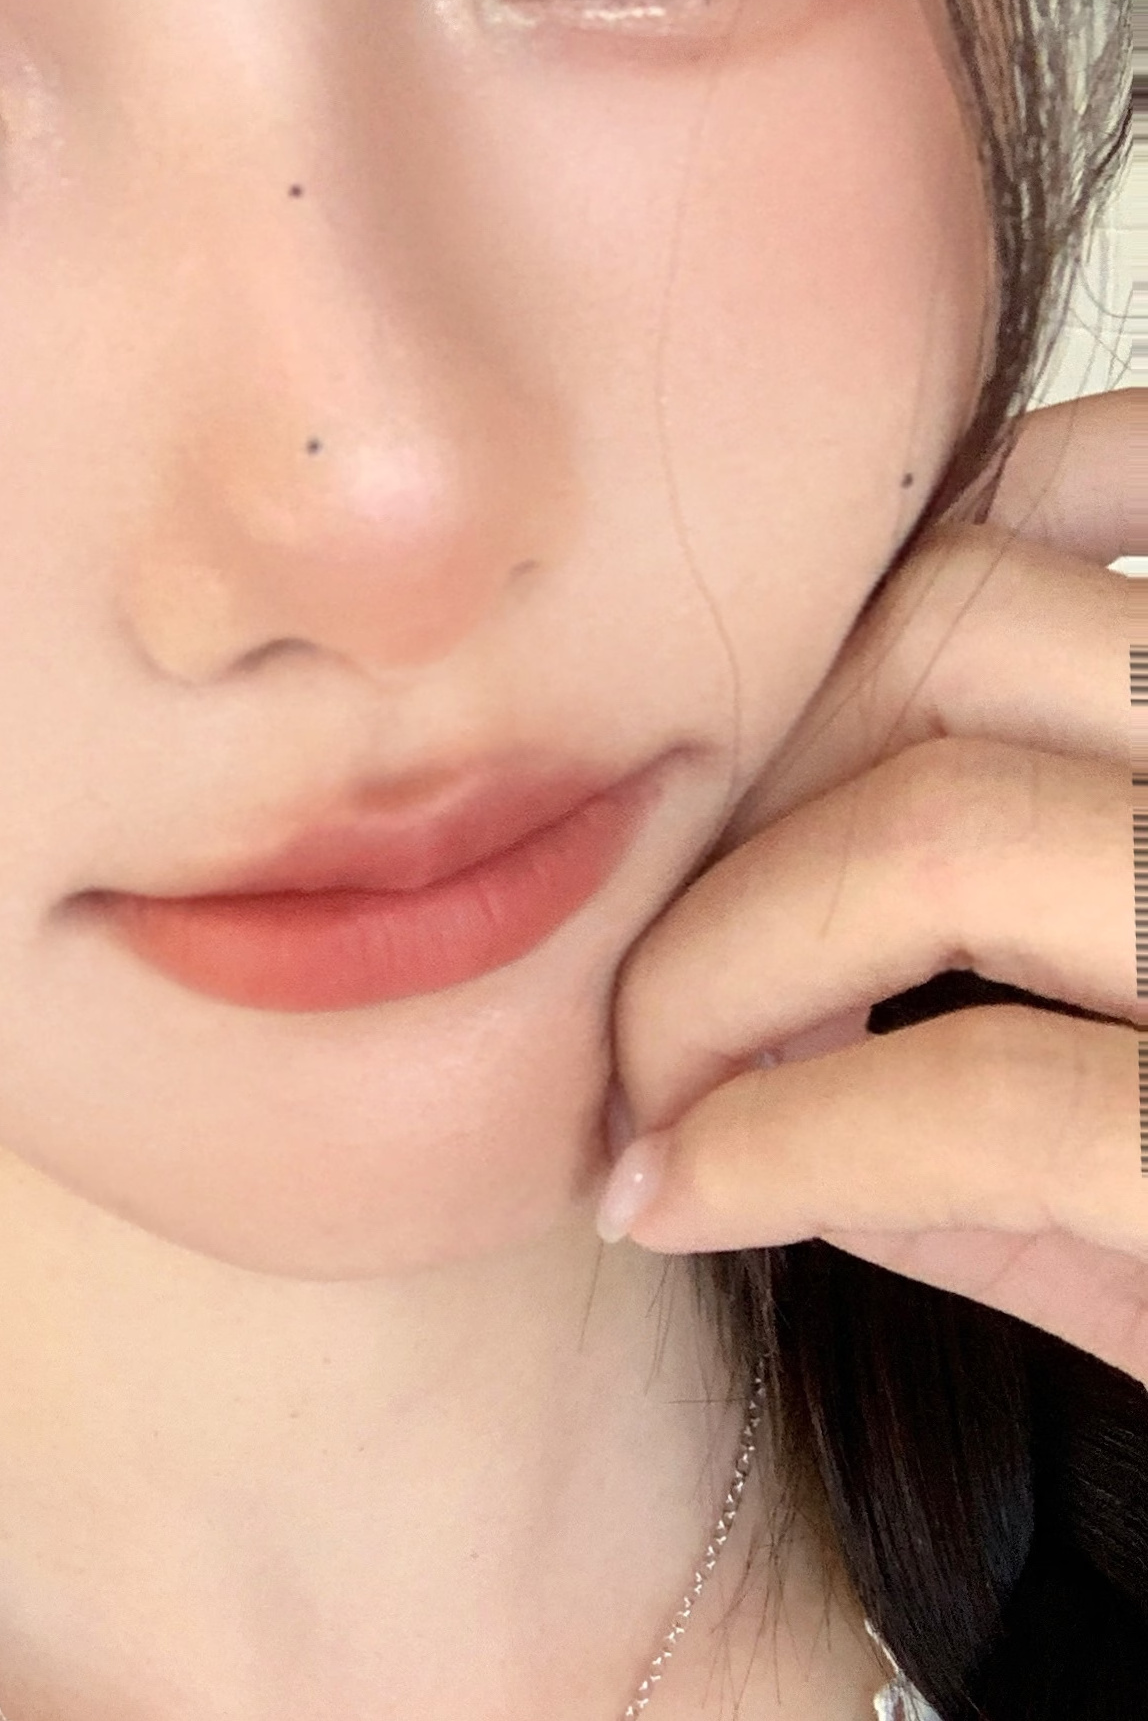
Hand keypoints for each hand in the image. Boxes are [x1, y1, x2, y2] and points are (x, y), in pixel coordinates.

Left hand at [597, 386, 1147, 1389]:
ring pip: (939, 829)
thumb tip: (701, 868)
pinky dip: (772, 1144)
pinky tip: (676, 1202)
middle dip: (728, 794)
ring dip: (712, 966)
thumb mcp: (1090, 1078)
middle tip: (630, 983)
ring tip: (651, 1098)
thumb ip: (948, 934)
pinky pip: (980, 1093)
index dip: (801, 640)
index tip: (689, 802)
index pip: (1016, 518)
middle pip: (945, 626)